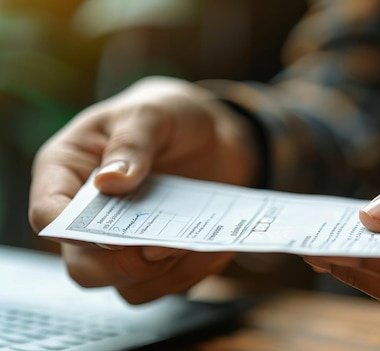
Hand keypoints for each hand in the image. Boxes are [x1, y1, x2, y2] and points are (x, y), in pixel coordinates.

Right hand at [29, 76, 259, 301]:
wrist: (213, 134)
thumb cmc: (169, 116)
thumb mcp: (151, 113)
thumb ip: (132, 143)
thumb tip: (110, 181)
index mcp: (68, 172)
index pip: (48, 214)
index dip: (71, 232)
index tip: (109, 232)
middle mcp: (90, 216)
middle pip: (84, 267)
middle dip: (123, 265)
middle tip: (162, 246)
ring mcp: (125, 241)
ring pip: (128, 286)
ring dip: (164, 274)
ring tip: (194, 244)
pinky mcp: (159, 256)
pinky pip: (168, 285)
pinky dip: (192, 273)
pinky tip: (213, 247)